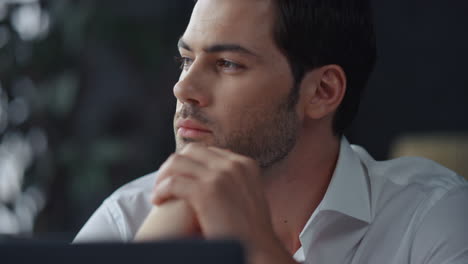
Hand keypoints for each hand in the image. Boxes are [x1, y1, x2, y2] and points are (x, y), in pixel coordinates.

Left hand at [152, 143, 296, 263]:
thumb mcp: (248, 197)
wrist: (259, 250)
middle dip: (174, 165)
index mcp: (245, 164)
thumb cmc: (252, 232)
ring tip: (159, 192)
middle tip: (165, 183)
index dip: (190, 163)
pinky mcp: (206, 192)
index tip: (180, 177)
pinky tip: (159, 201)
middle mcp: (233, 165)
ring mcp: (219, 176)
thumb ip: (234, 183)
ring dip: (163, 175)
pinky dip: (161, 190)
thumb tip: (216, 180)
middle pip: (192, 151)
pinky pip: (173, 182)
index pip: (208, 151)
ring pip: (178, 162)